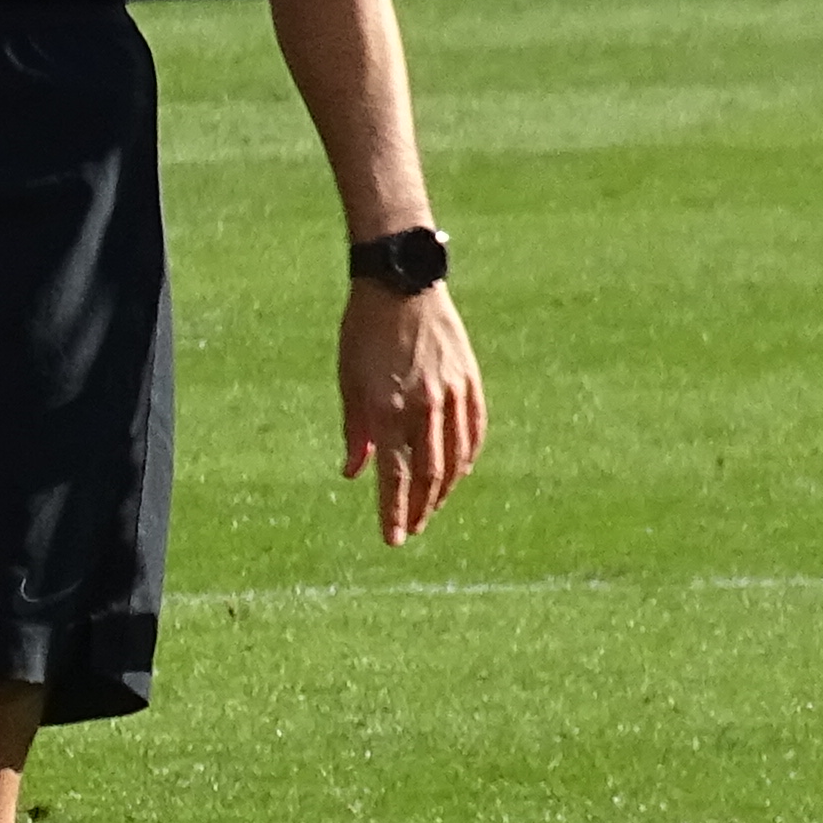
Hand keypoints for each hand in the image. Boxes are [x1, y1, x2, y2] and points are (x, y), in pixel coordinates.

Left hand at [339, 277, 484, 545]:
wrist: (401, 283)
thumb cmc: (363, 331)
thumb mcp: (348, 380)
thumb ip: (355, 431)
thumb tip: (355, 473)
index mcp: (386, 408)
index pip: (394, 476)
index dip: (394, 511)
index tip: (393, 539)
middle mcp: (422, 406)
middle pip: (428, 475)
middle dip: (420, 508)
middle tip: (412, 528)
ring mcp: (451, 394)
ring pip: (455, 458)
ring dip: (444, 490)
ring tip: (432, 507)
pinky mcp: (470, 381)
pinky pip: (474, 432)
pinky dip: (466, 457)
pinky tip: (457, 471)